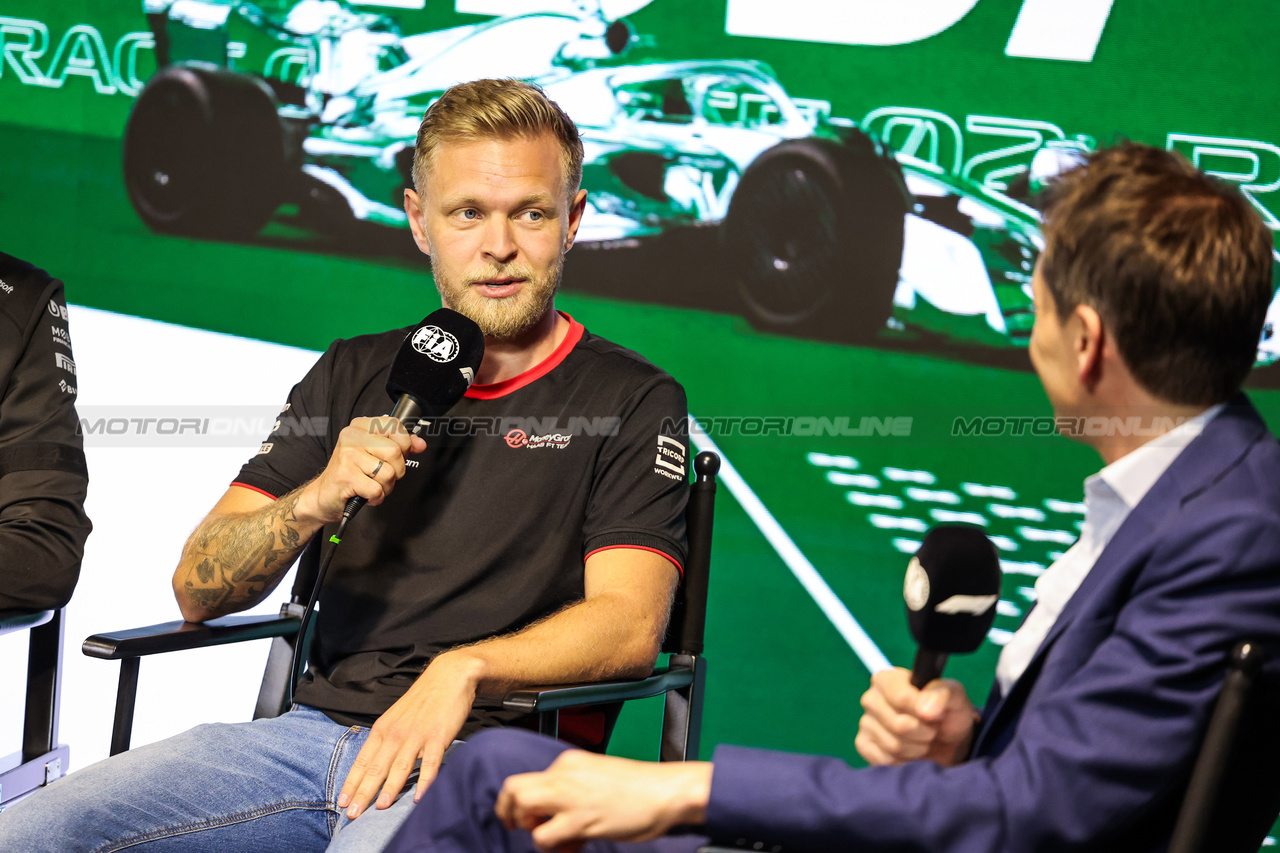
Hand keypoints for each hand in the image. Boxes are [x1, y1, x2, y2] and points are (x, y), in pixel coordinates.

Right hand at [297, 416, 425, 523]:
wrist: (324, 495)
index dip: (405, 444)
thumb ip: (399, 446)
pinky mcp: (346, 476)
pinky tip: (367, 495)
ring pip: (389, 473)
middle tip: (383, 475)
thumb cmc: (351, 473)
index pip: (395, 425)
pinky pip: (377, 490)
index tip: (398, 455)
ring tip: (373, 485)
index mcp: (360, 427)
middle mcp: (352, 437)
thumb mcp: (375, 454)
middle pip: (396, 451)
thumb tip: (420, 443)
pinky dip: (377, 498)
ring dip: (386, 487)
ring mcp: (348, 456)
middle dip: (397, 471)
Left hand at [337, 652, 481, 818]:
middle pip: (377, 768)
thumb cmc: (422, 701)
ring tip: (380, 808)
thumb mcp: (396, 718)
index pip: (363, 761)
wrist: (449, 676)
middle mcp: (396, 733)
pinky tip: (420, 797)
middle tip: (352, 815)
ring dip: (390, 788)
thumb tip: (375, 768)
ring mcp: (418, 735)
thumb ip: (387, 741)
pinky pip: (431, 762)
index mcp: (383, 729)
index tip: (341, 803)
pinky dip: (425, 781)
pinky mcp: (439, 736)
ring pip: (400, 766)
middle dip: (363, 793)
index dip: (351, 783)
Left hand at [496, 751, 712, 852]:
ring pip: (522, 807)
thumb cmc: (640, 788)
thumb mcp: (599, 776)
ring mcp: (571, 796)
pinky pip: (544, 836)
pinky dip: (553, 846)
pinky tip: (574, 845)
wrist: (666, 792)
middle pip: (514, 788)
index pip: (528, 779)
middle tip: (524, 826)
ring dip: (531, 828)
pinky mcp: (580, 819)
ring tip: (556, 836)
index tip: (527, 816)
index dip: (523, 802)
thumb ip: (574, 787)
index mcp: (570, 762)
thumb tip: (553, 809)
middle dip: (510, 812)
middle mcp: (565, 774)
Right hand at [855, 667, 976, 767]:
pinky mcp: (864, 744)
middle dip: (923, 733)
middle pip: (899, 725)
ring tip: (922, 740)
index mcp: (887, 679)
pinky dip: (902, 760)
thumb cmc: (948, 712)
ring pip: (893, 745)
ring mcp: (865, 722)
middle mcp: (871, 698)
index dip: (924, 713)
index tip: (937, 715)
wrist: (948, 740)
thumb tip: (924, 710)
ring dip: (916, 748)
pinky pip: (882, 759)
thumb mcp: (955, 696)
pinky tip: (908, 751)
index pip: (901, 698)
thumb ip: (941, 694)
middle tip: (931, 729)